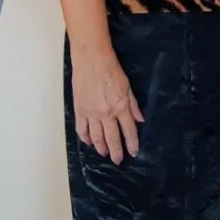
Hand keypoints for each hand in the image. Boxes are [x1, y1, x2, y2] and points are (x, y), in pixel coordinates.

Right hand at [72, 44, 143, 163]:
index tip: (133, 152)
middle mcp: (106, 113)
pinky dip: (85, 138)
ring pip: (96, 137)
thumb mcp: (127, 86)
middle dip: (116, 152)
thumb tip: (140, 119)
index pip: (129, 131)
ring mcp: (91, 113)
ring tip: (104, 153)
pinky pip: (82, 129)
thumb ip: (133, 105)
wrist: (91, 59)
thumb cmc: (111, 69)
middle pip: (112, 138)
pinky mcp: (80, 110)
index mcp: (121, 106)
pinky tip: (89, 142)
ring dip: (101, 147)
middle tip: (117, 160)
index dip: (132, 143)